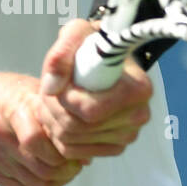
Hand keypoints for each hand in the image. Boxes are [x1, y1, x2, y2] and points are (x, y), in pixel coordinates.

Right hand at [0, 73, 88, 185]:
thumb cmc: (13, 99)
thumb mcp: (38, 96)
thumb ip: (61, 120)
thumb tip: (88, 156)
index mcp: (13, 108)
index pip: (38, 140)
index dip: (64, 152)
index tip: (77, 151)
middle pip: (41, 166)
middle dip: (65, 171)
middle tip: (75, 166)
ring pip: (36, 183)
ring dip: (57, 183)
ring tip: (65, 173)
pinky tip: (51, 181)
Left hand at [36, 19, 152, 159]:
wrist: (106, 58)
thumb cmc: (94, 44)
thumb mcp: (77, 33)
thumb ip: (61, 54)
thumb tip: (51, 87)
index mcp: (137, 89)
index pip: (90, 111)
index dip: (64, 99)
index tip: (60, 82)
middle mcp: (138, 116)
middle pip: (76, 129)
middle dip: (52, 110)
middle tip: (48, 92)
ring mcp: (127, 135)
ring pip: (70, 143)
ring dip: (51, 122)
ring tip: (53, 100)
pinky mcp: (114, 147)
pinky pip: (73, 153)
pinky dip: (58, 136)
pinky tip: (60, 115)